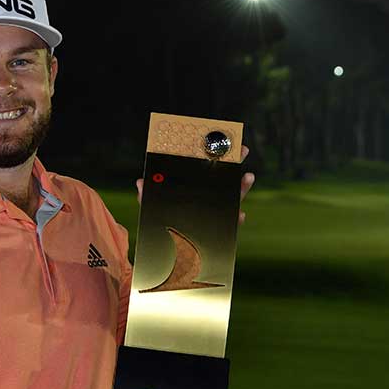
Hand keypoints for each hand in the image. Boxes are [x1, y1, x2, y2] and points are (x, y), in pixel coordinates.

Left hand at [135, 145, 254, 224]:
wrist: (167, 248)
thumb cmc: (162, 222)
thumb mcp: (152, 207)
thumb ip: (146, 195)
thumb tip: (140, 183)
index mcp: (193, 186)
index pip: (204, 167)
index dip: (212, 154)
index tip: (220, 140)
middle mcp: (207, 196)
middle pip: (224, 176)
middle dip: (234, 162)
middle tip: (243, 150)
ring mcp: (216, 210)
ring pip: (234, 197)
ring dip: (242, 187)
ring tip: (248, 177)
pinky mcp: (219, 227)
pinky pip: (232, 223)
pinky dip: (237, 218)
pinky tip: (241, 214)